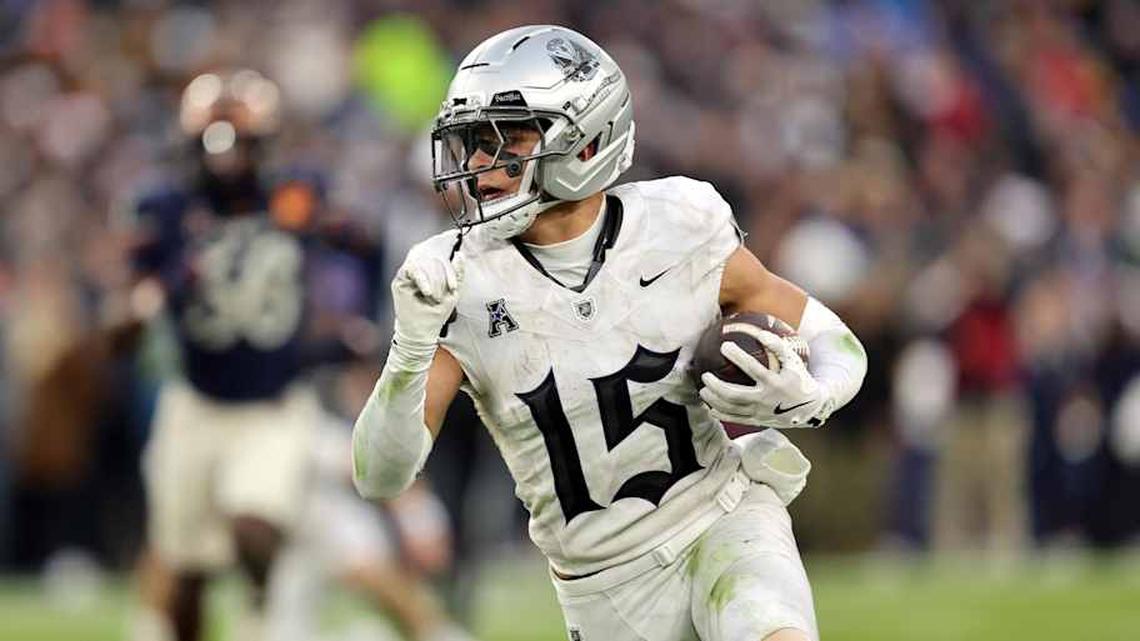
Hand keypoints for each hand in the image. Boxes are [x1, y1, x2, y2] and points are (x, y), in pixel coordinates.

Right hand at [388, 241, 464, 369]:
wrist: (421, 333)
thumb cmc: (435, 315)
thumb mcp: (452, 294)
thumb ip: (457, 275)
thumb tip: (459, 254)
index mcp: (433, 272)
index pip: (442, 260)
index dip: (450, 270)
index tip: (453, 288)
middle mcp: (420, 270)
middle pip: (433, 260)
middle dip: (441, 278)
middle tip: (440, 297)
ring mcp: (409, 274)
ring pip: (424, 262)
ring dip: (432, 280)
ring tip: (433, 297)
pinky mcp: (400, 279)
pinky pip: (412, 268)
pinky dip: (422, 279)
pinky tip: (426, 292)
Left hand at [699, 326, 831, 427]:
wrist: (809, 408)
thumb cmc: (798, 379)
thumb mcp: (794, 361)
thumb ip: (778, 346)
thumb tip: (761, 333)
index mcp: (776, 383)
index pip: (754, 368)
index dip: (738, 357)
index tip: (724, 346)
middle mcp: (766, 400)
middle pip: (736, 395)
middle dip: (717, 386)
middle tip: (705, 375)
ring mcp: (760, 413)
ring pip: (732, 408)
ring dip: (714, 400)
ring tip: (703, 390)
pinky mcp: (757, 421)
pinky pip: (735, 419)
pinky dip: (721, 414)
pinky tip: (710, 407)